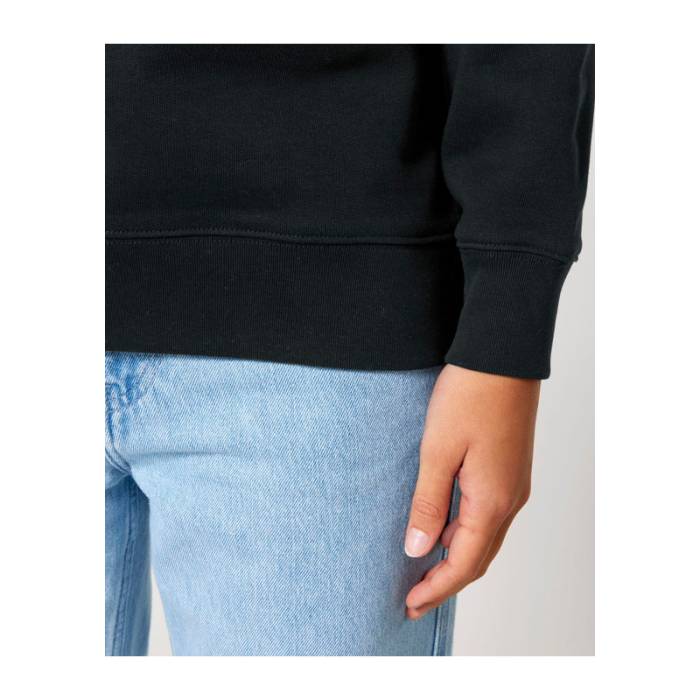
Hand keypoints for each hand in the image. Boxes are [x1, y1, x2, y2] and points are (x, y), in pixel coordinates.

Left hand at [404, 364, 539, 618]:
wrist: (501, 358)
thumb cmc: (469, 398)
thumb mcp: (438, 451)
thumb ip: (428, 503)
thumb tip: (418, 549)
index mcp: (492, 501)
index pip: (465, 563)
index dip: (437, 589)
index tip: (410, 605)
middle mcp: (509, 500)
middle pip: (479, 557)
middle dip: (446, 581)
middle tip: (414, 598)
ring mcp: (513, 484)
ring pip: (484, 537)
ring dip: (456, 558)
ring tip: (423, 569)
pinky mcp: (508, 469)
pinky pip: (487, 515)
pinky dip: (464, 533)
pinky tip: (442, 527)